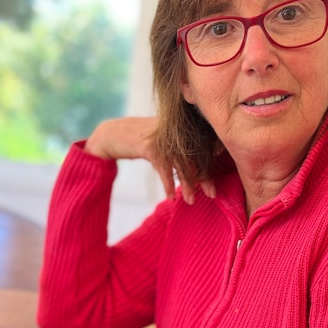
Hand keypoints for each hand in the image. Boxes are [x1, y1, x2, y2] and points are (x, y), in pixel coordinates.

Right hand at [83, 117, 214, 203]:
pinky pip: (163, 168)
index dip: (211, 160)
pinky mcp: (149, 145)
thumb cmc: (141, 142)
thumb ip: (180, 150)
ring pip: (181, 163)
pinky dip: (168, 184)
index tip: (216, 177)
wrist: (111, 134)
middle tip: (212, 193)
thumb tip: (200, 170)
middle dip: (204, 176)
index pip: (203, 144)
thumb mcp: (163, 143)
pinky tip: (170, 196)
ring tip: (191, 200)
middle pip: (195, 155)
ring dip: (187, 184)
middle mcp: (174, 130)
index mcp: (181, 127)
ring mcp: (162, 137)